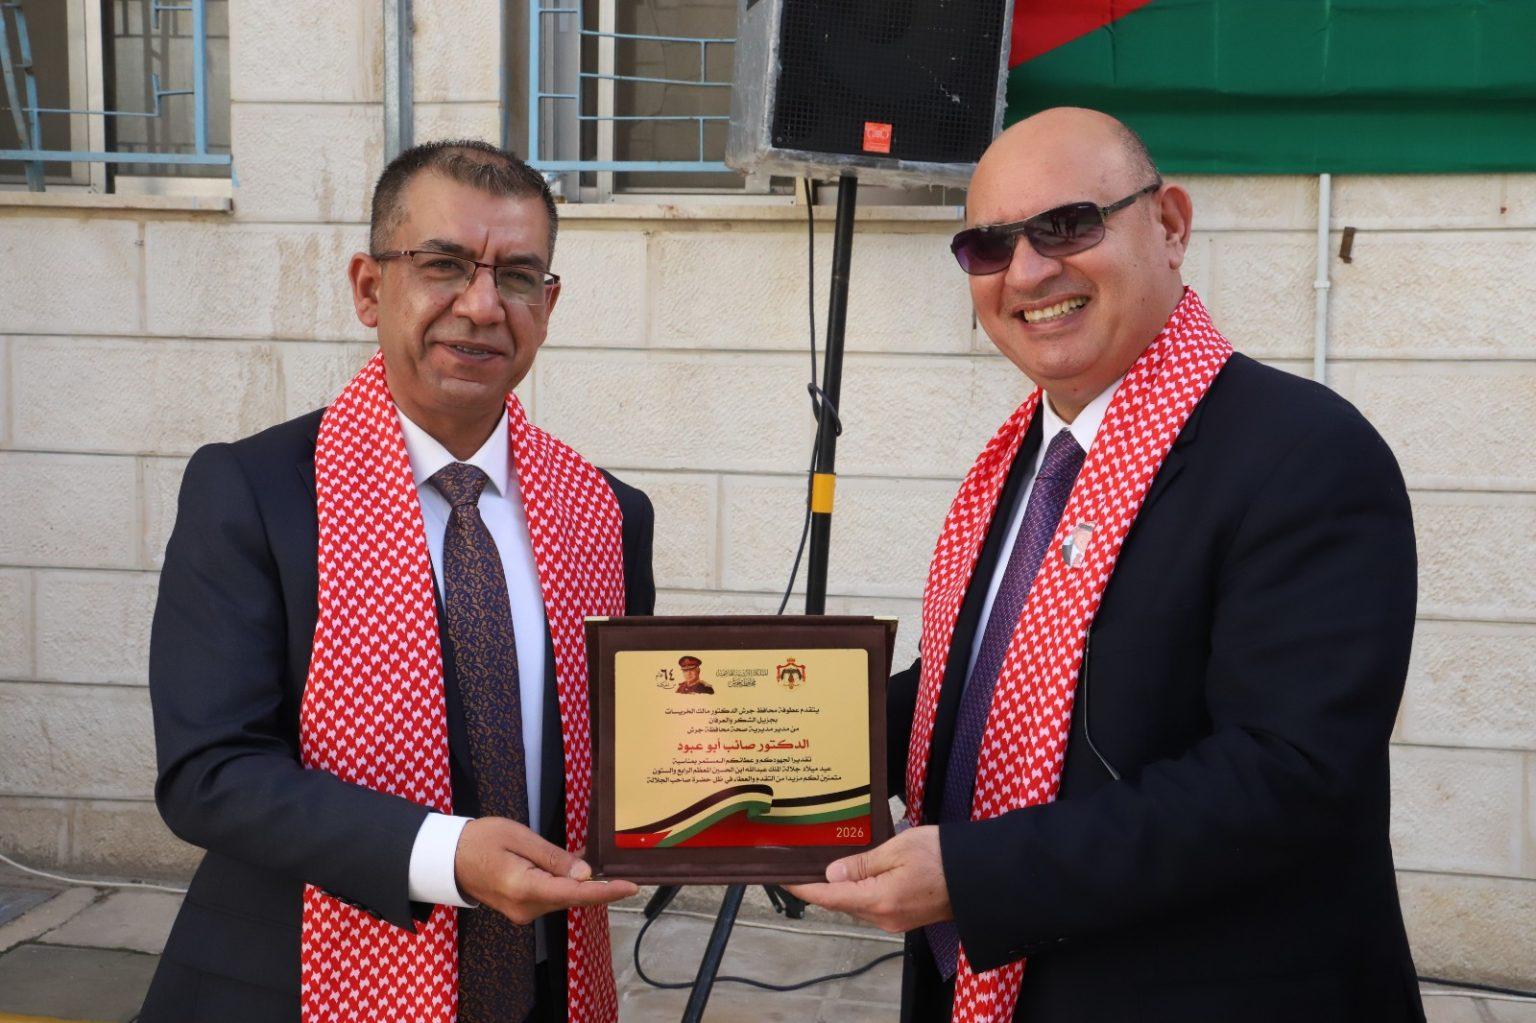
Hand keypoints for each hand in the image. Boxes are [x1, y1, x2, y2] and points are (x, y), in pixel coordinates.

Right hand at [454, 817, 637, 924]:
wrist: (447, 858)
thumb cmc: (480, 840)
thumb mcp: (519, 838)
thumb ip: (554, 857)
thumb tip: (585, 874)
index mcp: (524, 888)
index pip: (574, 893)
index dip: (605, 891)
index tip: (630, 887)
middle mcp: (526, 908)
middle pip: (572, 897)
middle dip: (599, 886)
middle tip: (625, 872)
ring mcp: (523, 911)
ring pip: (563, 897)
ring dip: (583, 882)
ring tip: (602, 861)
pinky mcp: (521, 908)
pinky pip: (552, 895)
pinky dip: (567, 882)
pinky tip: (578, 865)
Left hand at [785, 824, 950, 932]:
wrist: (979, 877)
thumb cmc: (941, 856)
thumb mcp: (897, 849)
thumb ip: (862, 864)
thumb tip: (831, 875)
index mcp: (878, 901)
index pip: (829, 897)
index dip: (803, 888)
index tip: (784, 878)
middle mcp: (883, 918)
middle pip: (841, 903)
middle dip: (821, 886)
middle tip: (804, 862)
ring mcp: (895, 921)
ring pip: (856, 905)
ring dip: (841, 888)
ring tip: (826, 864)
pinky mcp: (905, 917)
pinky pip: (872, 906)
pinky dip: (859, 891)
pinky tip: (856, 874)